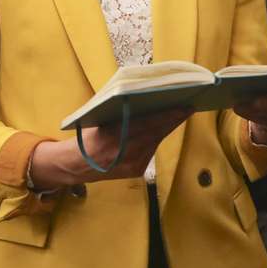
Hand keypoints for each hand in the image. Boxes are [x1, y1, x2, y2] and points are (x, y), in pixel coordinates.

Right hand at [28, 107, 192, 189]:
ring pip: (156, 142)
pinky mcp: (137, 171)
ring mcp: (133, 164)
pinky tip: (163, 128)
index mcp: (115, 137)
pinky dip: (156, 139)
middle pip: (156, 133)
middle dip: (173, 119)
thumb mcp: (100, 119)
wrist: (78, 165)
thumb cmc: (89, 135)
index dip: (167, 115)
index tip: (183, 106)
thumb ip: (119, 111)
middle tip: (188, 106)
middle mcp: (126, 153)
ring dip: (167, 127)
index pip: (147, 124)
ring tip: (179, 114)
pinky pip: (151, 151)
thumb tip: (142, 96)